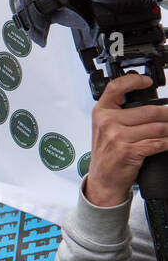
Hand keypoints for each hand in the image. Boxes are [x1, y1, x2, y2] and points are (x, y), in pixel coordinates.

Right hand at [85, 73, 167, 206]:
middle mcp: (107, 122)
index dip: (134, 81)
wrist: (103, 179)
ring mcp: (117, 137)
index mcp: (101, 112)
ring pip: (158, 127)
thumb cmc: (107, 154)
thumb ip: (121, 114)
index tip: (147, 81)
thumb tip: (151, 105)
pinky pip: (159, 142)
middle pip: (149, 111)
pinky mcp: (128, 151)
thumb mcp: (106, 128)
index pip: (116, 87)